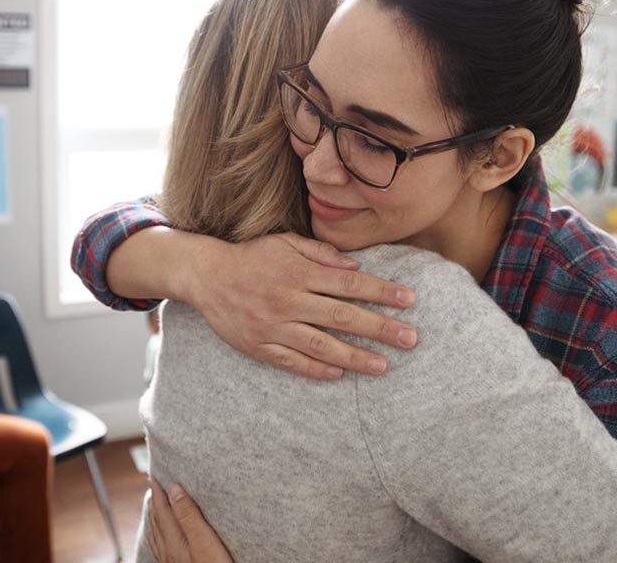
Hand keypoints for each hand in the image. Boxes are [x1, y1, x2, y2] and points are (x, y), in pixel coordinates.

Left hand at [146, 479, 232, 562]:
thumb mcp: (204, 540)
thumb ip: (189, 515)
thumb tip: (174, 489)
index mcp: (173, 542)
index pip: (161, 512)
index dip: (158, 493)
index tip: (154, 478)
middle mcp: (168, 552)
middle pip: (157, 522)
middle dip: (154, 503)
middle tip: (153, 488)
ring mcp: (170, 562)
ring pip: (157, 536)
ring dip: (155, 519)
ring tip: (153, 507)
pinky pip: (160, 548)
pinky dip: (158, 536)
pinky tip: (161, 538)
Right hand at [187, 232, 417, 379]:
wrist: (206, 276)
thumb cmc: (252, 256)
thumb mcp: (285, 242)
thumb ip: (320, 252)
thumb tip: (356, 267)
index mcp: (299, 272)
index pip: (350, 284)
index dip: (382, 292)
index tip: (409, 300)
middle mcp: (289, 299)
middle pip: (342, 316)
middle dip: (379, 328)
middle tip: (410, 339)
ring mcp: (274, 325)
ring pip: (321, 344)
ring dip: (354, 356)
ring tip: (383, 366)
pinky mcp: (259, 346)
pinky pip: (293, 362)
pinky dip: (317, 369)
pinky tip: (340, 375)